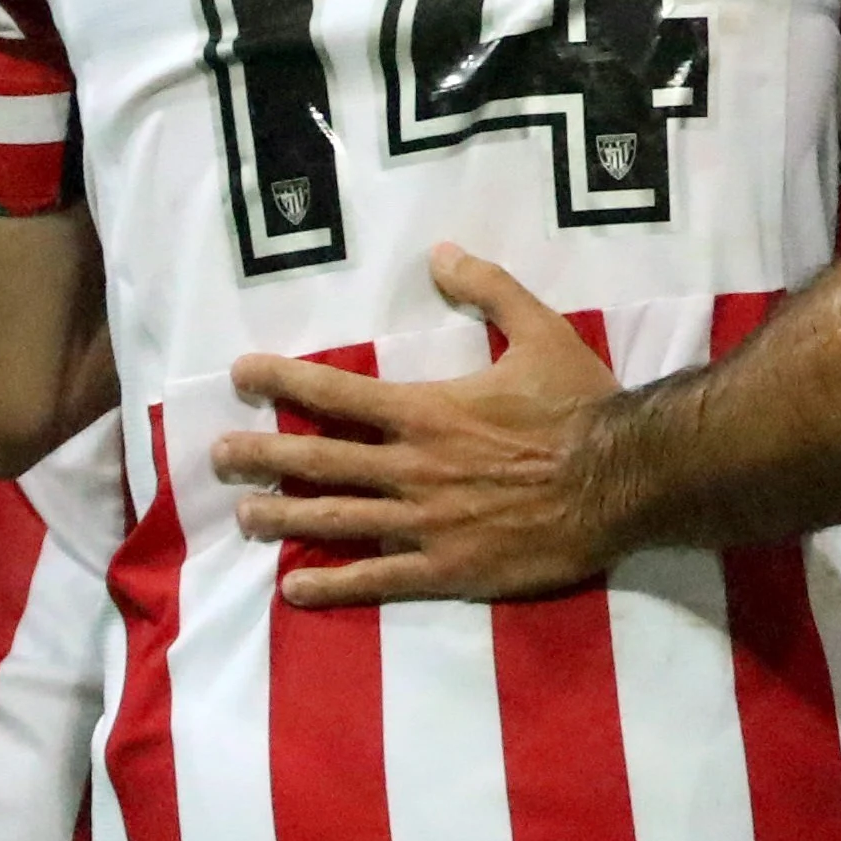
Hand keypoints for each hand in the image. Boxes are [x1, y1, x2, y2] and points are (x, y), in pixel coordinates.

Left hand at [210, 244, 624, 607]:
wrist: (621, 480)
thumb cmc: (581, 405)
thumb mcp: (541, 332)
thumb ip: (488, 290)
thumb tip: (441, 252)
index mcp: (428, 411)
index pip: (337, 394)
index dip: (283, 381)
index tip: (240, 374)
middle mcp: (412, 467)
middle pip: (319, 461)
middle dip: (262, 456)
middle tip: (218, 456)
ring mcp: (424, 522)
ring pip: (335, 520)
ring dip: (282, 518)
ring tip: (242, 517)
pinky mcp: (446, 567)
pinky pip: (375, 579)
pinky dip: (331, 584)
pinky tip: (295, 588)